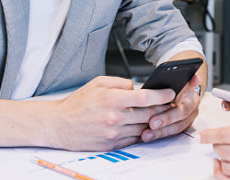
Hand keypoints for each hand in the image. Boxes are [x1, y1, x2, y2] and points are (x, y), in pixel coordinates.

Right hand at [46, 76, 173, 150]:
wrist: (58, 125)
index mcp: (112, 99)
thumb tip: (138, 87)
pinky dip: (141, 133)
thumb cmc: (77, 103)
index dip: (162, 95)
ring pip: (144, 129)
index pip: (145, 97)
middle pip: (149, 114)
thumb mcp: (98, 83)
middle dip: (163, 109)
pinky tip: (143, 126)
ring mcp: (113, 134)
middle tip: (171, 104)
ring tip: (159, 115)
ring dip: (154, 123)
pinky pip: (133, 140)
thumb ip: (121, 83)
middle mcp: (114, 118)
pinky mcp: (111, 146)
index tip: (171, 93)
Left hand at [140, 73, 202, 141]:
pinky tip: (147, 136)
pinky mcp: (181, 128)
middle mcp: (193, 109)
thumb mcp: (176, 79)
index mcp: (192, 96)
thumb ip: (182, 80)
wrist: (178, 91)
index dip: (172, 111)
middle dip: (165, 120)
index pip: (184, 105)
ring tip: (146, 134)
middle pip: (180, 118)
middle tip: (151, 123)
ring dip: (160, 132)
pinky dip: (159, 136)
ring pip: (176, 129)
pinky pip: (171, 134)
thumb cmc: (173, 85)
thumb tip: (195, 77)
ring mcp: (188, 120)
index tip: (163, 114)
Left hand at [200, 114, 229, 179]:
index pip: (225, 135)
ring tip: (224, 151)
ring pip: (228, 167)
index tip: (201, 137)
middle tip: (216, 140)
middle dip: (217, 145)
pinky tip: (224, 166)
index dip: (209, 136)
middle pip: (224, 151)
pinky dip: (226, 174)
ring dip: (222, 159)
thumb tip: (219, 135)